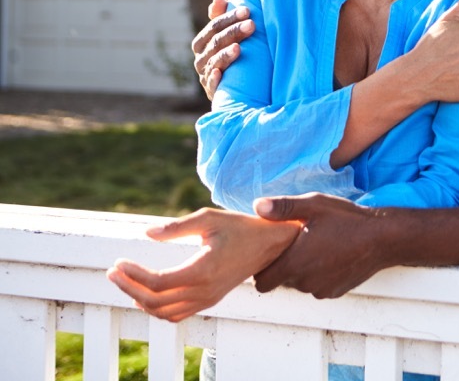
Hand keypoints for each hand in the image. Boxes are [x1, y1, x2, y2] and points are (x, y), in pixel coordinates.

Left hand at [106, 208, 299, 321]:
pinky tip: (146, 294)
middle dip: (128, 288)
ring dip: (139, 300)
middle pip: (154, 301)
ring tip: (125, 282)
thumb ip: (177, 228)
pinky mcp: (210, 301)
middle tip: (114, 272)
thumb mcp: (209, 219)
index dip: (132, 274)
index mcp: (203, 270)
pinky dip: (156, 309)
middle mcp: (205, 290)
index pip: (157, 282)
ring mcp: (207, 299)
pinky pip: (176, 315)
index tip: (118, 262)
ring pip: (163, 312)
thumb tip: (147, 233)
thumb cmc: (240, 227)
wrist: (270, 244)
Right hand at [191, 0, 255, 98]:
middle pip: (215, 42)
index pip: (214, 26)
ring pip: (214, 61)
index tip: (248, 11)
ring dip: (226, 54)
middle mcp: (201, 58)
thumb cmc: (232, 56)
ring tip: (238, 47)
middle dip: (233, 32)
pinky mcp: (212, 91)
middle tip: (252, 25)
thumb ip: (222, 18)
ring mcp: (205, 75)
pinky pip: (211, 84)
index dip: (229, 17)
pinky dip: (214, 78)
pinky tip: (219, 72)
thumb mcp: (228, 37)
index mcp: (203, 42)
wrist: (236, 90)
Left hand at [253, 194, 386, 297]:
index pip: (261, 282)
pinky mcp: (336, 292)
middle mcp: (304, 282)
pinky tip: (332, 256)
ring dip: (303, 271)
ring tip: (317, 248)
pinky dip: (320, 275)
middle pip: (281, 282)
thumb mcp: (314, 205)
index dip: (263, 268)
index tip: (272, 252)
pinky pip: (318, 287)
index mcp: (294, 263)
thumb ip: (282, 208)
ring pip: (300, 284)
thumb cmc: (348, 220)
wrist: (384, 238)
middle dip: (284, 267)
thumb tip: (257, 206)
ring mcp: (321, 290)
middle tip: (297, 245)